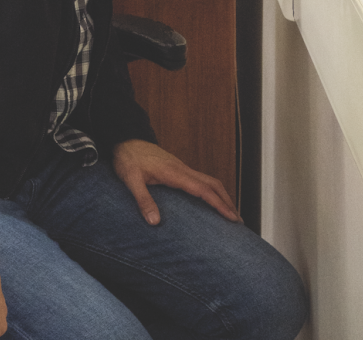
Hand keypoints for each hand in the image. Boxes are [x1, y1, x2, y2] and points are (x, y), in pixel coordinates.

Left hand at [112, 139, 240, 225]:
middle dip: (227, 201)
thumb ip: (143, 200)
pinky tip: (209, 202)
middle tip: (238, 221)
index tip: (232, 217)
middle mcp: (181, 168)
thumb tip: (155, 222)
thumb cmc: (127, 159)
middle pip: (212, 183)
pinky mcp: (177, 168)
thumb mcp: (131, 180)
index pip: (203, 189)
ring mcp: (181, 167)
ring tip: (229, 214)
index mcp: (173, 172)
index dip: (219, 204)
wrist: (125, 139)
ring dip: (221, 195)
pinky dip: (211, 191)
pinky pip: (200, 179)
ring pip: (208, 180)